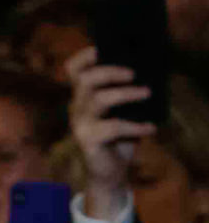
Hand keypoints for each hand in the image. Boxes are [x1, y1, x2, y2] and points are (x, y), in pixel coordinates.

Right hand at [65, 48, 154, 219]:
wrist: (108, 174)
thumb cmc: (117, 140)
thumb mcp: (120, 114)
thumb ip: (124, 97)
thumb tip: (147, 79)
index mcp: (81, 97)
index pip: (73, 69)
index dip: (86, 56)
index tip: (104, 48)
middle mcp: (76, 107)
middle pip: (85, 80)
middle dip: (110, 72)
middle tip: (133, 74)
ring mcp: (80, 124)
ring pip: (97, 100)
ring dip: (125, 94)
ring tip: (146, 93)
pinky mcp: (88, 140)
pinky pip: (113, 127)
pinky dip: (135, 126)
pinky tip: (150, 128)